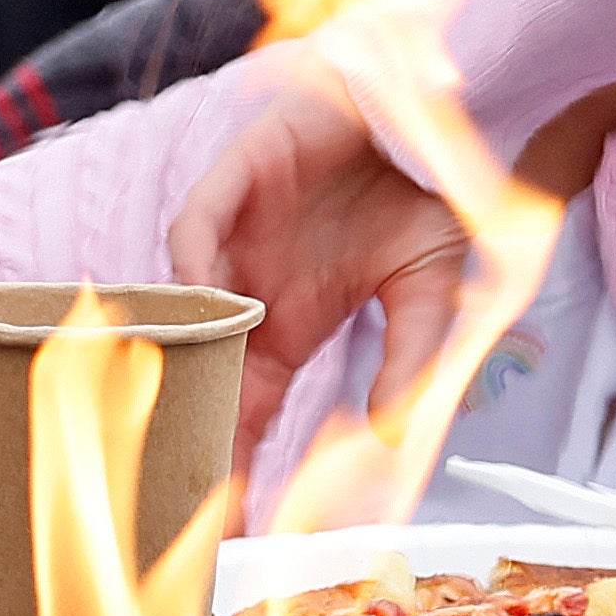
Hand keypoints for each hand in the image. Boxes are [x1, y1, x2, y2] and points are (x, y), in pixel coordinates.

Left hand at [161, 43, 471, 453]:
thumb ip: (408, 360)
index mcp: (291, 323)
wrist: (437, 107)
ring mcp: (240, 234)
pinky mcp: (238, 178)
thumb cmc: (428, 196)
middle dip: (188, 416)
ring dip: (181, 342)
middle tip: (179, 477)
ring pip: (187, 297)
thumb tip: (391, 434)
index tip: (233, 508)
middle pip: (202, 363)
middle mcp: (254, 286)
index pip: (247, 400)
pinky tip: (203, 294)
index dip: (234, 447)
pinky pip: (195, 223)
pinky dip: (191, 257)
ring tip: (178, 396)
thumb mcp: (429, 295)